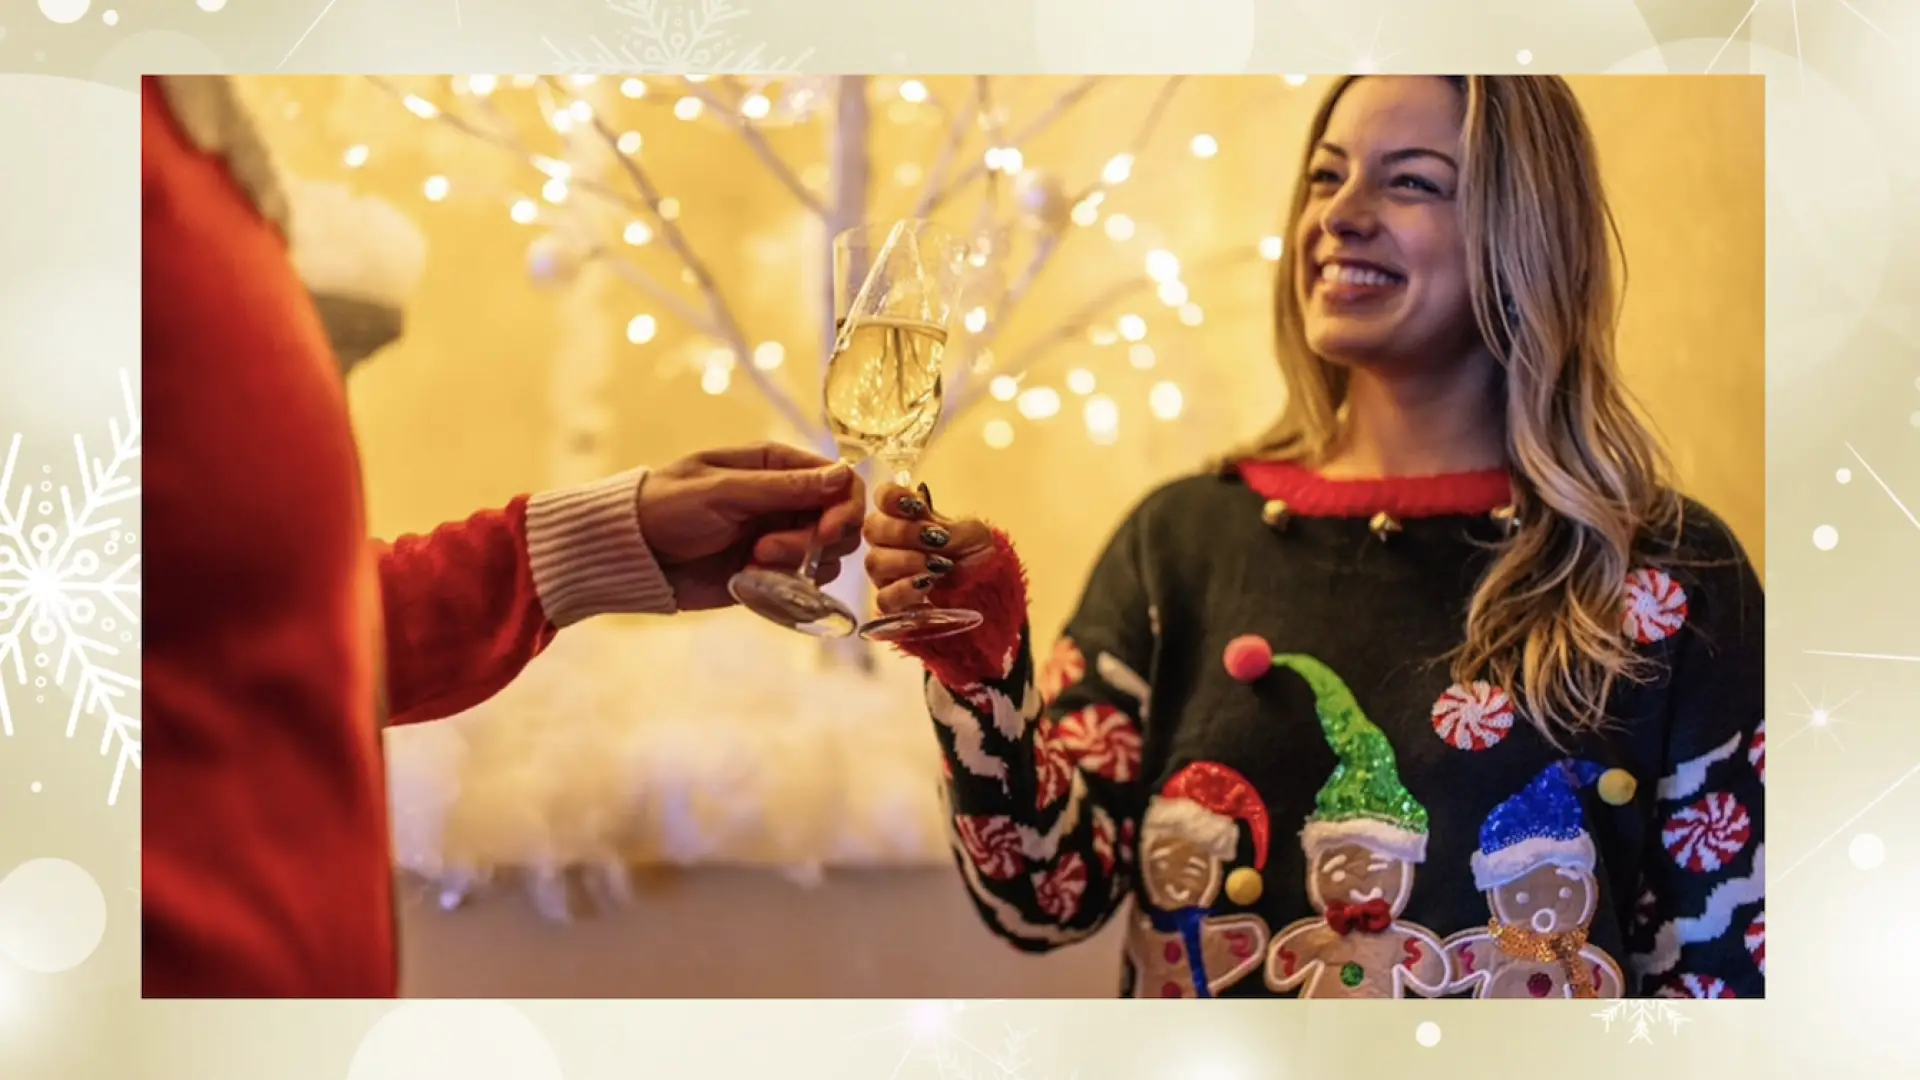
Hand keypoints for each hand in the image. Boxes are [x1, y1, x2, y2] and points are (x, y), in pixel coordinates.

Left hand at [639, 443, 866, 610]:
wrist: (633, 555)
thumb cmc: (667, 507)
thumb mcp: (723, 492)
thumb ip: (783, 487)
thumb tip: (842, 475)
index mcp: (776, 466)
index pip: (841, 481)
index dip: (845, 508)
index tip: (827, 533)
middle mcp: (785, 500)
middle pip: (841, 522)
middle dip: (815, 541)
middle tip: (768, 550)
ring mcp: (780, 537)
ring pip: (826, 556)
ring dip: (798, 564)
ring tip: (752, 563)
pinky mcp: (770, 571)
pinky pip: (803, 582)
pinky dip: (788, 585)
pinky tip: (751, 579)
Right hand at [862, 481, 995, 614]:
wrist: (987, 585)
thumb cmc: (976, 553)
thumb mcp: (972, 533)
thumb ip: (948, 527)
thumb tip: (930, 533)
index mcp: (906, 516)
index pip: (882, 497)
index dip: (891, 497)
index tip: (917, 506)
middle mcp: (889, 542)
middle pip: (872, 529)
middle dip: (903, 532)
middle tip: (935, 540)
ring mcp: (887, 573)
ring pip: (875, 562)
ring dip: (906, 561)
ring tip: (937, 566)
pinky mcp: (893, 602)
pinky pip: (883, 598)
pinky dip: (904, 590)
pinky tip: (927, 586)